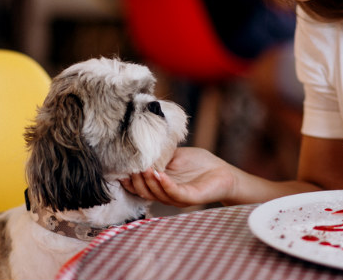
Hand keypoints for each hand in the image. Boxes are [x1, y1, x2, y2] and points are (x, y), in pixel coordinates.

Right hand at [119, 147, 236, 206]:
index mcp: (160, 185)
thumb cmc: (200, 164)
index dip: (128, 180)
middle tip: (131, 166)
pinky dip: (165, 184)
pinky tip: (160, 174)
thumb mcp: (174, 156)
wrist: (223, 172)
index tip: (119, 168)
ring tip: (143, 168)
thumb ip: (159, 154)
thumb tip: (141, 144)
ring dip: (148, 181)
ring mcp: (177, 198)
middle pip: (144, 192)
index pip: (139, 187)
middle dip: (136, 180)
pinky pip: (174, 193)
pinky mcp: (190, 198)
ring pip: (156, 194)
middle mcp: (166, 194)